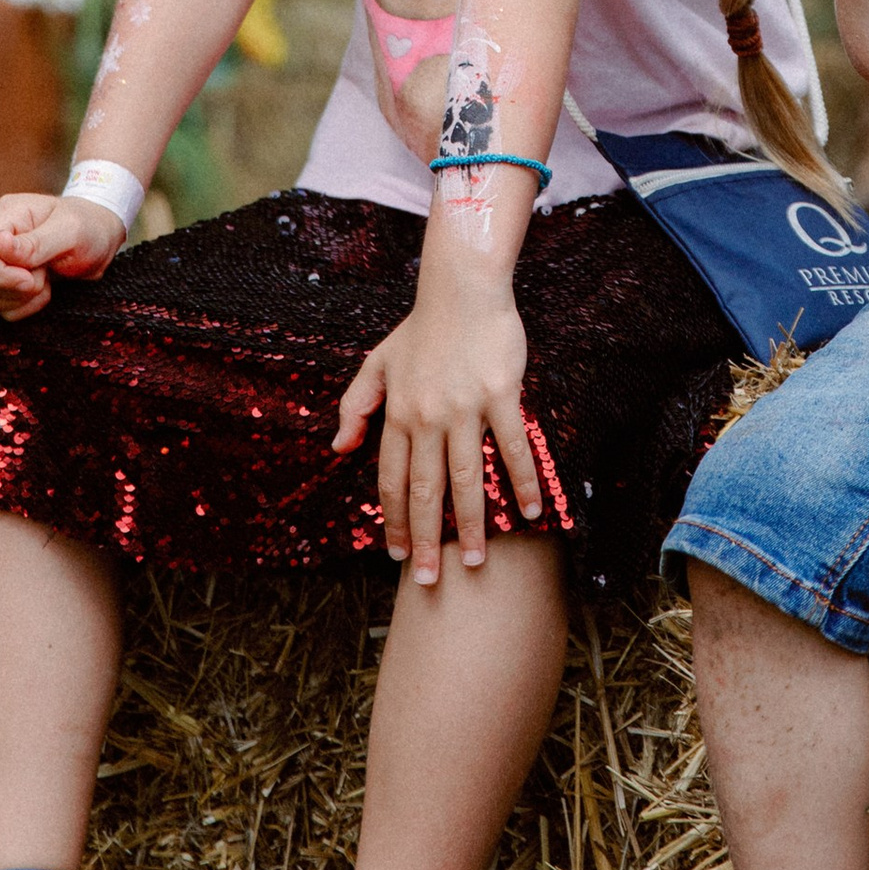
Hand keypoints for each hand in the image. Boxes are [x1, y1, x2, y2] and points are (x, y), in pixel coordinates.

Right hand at [0, 190, 123, 319]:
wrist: (99, 239)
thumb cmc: (88, 227)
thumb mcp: (71, 231)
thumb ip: (36, 242)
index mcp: (6, 213)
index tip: (30, 279)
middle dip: (17, 287)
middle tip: (46, 275)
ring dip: (21, 299)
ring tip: (47, 279)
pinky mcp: (2, 281)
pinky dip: (24, 307)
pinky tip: (44, 289)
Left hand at [334, 274, 541, 584]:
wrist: (461, 289)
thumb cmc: (422, 328)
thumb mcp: (377, 363)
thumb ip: (356, 406)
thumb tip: (338, 448)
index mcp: (398, 413)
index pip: (392, 480)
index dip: (393, 521)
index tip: (396, 555)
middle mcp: (427, 417)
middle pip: (425, 490)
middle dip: (425, 539)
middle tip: (429, 580)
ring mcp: (464, 408)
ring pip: (466, 478)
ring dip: (472, 524)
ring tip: (475, 561)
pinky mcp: (499, 395)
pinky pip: (511, 447)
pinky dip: (520, 482)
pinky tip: (530, 512)